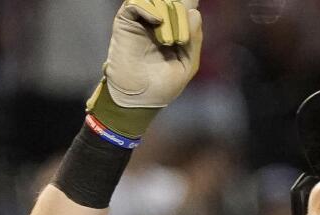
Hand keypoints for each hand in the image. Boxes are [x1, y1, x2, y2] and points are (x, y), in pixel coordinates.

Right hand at [88, 0, 203, 137]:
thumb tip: (194, 12)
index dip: (190, 5)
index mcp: (174, 30)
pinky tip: (157, 22)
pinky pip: (136, 2)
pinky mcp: (125, 22)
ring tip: (168, 40)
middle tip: (179, 40)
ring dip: (168, 15)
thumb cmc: (162, 86)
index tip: (190, 23)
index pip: (185, 6)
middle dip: (181, 15)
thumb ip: (194, 39)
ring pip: (158, 0)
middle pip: (175, 2)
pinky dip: (150, 8)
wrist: (138, 100)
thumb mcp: (187, 64)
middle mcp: (158, 22)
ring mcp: (141, 21)